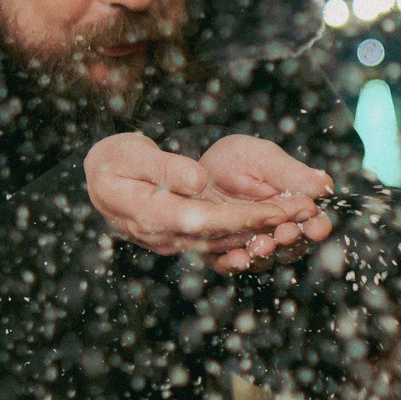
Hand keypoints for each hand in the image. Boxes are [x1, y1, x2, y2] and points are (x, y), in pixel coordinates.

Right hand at [84, 132, 306, 264]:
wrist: (99, 179)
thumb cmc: (114, 160)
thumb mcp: (131, 154)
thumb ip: (165, 168)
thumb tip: (197, 180)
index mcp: (150, 214)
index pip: (205, 220)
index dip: (243, 218)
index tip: (276, 211)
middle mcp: (163, 236)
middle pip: (220, 238)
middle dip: (262, 230)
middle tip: (300, 220)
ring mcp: (171, 242)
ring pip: (222, 245)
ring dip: (258, 238)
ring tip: (295, 226)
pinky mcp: (180, 239)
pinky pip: (216, 244)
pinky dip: (245, 238)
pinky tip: (272, 231)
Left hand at [196, 135, 334, 269]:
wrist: (192, 172)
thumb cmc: (234, 160)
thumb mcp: (263, 158)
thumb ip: (292, 174)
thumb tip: (325, 185)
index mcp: (293, 206)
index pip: (312, 222)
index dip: (317, 226)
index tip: (316, 227)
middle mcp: (275, 230)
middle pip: (292, 244)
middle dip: (290, 240)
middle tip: (286, 232)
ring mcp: (251, 244)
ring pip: (265, 258)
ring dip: (265, 253)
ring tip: (262, 244)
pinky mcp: (223, 254)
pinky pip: (232, 265)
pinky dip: (235, 264)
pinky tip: (237, 258)